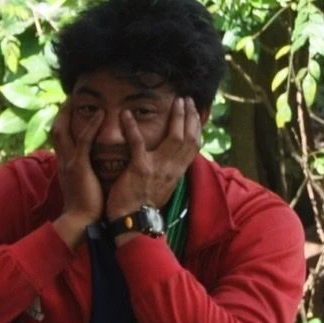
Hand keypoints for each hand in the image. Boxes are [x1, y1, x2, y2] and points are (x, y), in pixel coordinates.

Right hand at [50, 100, 102, 243]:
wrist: (81, 221)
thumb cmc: (87, 207)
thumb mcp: (84, 185)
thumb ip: (86, 172)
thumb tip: (95, 167)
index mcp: (65, 165)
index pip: (60, 139)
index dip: (63, 122)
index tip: (70, 109)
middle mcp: (63, 161)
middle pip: (56, 130)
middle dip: (62, 112)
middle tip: (70, 97)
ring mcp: (69, 163)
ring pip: (64, 131)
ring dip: (70, 113)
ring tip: (80, 99)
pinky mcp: (79, 166)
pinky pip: (84, 141)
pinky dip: (91, 126)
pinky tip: (100, 113)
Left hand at [106, 97, 201, 229]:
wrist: (133, 223)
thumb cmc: (143, 206)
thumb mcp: (164, 188)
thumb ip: (170, 172)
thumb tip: (175, 161)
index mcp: (177, 172)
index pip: (194, 145)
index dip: (197, 127)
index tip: (196, 112)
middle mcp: (172, 168)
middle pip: (189, 136)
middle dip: (190, 116)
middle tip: (186, 100)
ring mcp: (158, 167)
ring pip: (174, 136)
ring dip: (175, 117)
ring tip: (174, 102)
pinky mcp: (140, 168)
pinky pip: (138, 143)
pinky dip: (132, 127)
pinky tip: (126, 114)